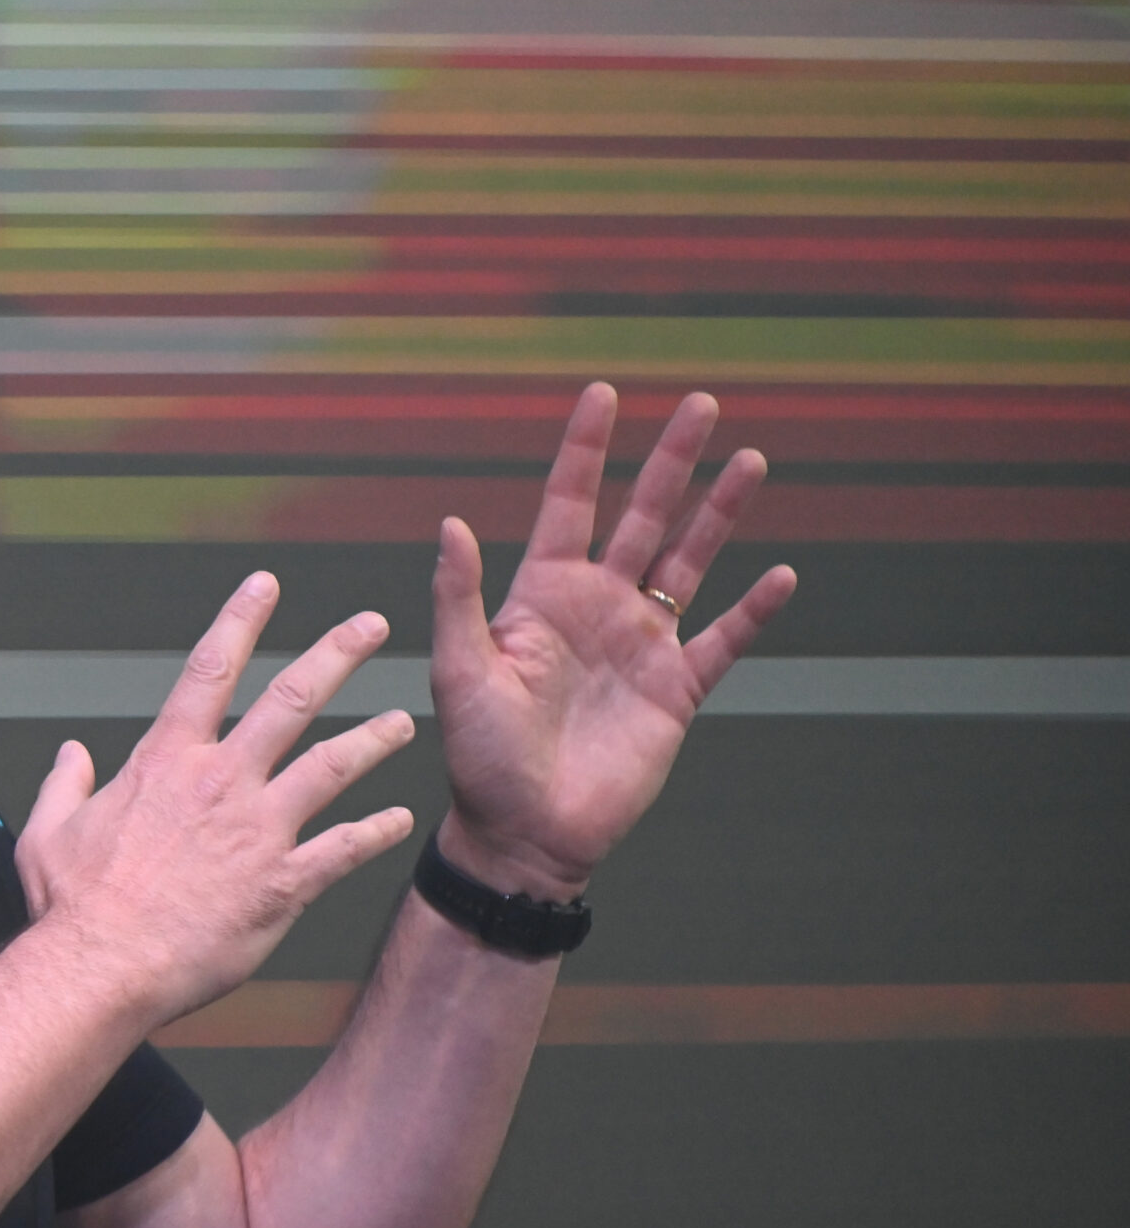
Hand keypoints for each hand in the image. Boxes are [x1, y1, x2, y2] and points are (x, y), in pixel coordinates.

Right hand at [16, 575, 417, 1027]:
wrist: (101, 967)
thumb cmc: (72, 908)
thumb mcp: (49, 833)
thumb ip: (64, 784)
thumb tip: (69, 754)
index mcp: (166, 762)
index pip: (209, 670)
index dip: (240, 620)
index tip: (265, 586)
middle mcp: (220, 783)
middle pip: (291, 700)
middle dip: (336, 654)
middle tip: (371, 625)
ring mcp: (257, 831)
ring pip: (331, 767)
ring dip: (373, 740)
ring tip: (403, 723)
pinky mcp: (282, 884)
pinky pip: (343, 849)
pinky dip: (375, 833)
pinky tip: (399, 821)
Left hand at [432, 384, 796, 897]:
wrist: (524, 834)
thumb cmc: (480, 758)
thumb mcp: (460, 673)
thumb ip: (459, 599)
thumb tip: (449, 523)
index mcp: (541, 596)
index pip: (566, 505)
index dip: (584, 451)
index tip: (603, 394)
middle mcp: (596, 608)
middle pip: (642, 517)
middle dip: (671, 462)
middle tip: (703, 404)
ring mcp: (640, 645)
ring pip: (689, 563)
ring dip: (719, 514)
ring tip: (751, 462)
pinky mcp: (675, 690)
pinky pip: (722, 640)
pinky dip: (752, 611)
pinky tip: (779, 575)